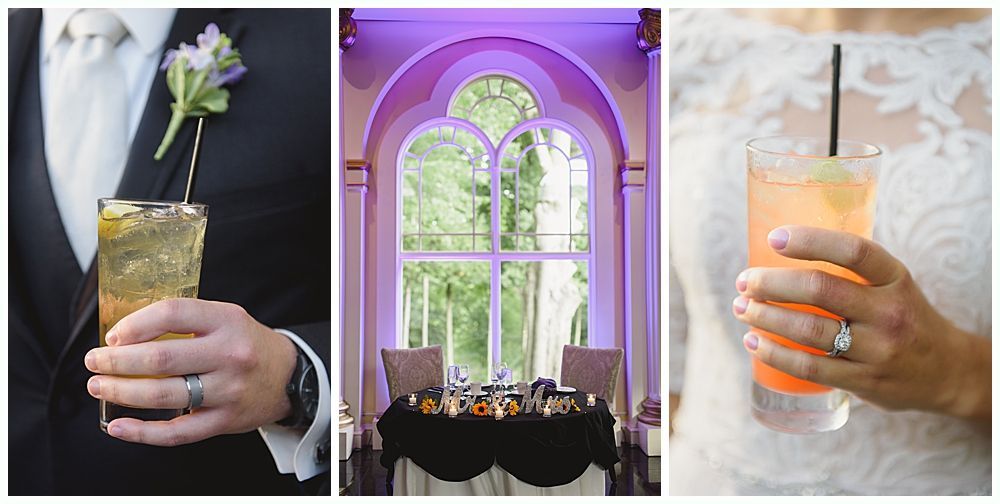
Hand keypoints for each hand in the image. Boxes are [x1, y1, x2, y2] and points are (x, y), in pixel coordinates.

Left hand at [84, 298, 297, 445]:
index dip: (135, 324)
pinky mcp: (224, 421)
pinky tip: (117, 426)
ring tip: (99, 386)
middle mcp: (229, 354)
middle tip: (94, 362)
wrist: (288, 376)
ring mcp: (228, 390)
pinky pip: (177, 432)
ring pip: (164, 395)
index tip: (114, 336)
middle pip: (161, 358)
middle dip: (116, 361)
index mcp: (227, 321)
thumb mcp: (225, 318)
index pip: (172, 314)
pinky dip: (142, 432)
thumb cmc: (245, 344)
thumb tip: (125, 335)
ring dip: (121, 392)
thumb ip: (185, 322)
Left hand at [732, 226, 989, 422]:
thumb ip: (851, 270)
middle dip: (771, 283)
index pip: (852, 251)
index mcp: (895, 278)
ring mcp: (878, 350)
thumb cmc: (902, 316)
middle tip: (745, 281)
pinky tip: (754, 342)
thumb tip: (780, 248)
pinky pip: (810, 366)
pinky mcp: (865, 381)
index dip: (810, 241)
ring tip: (742, 308)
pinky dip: (775, 353)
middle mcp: (889, 312)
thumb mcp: (892, 284)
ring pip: (809, 330)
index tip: (774, 237)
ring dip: (766, 317)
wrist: (948, 371)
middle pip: (820, 290)